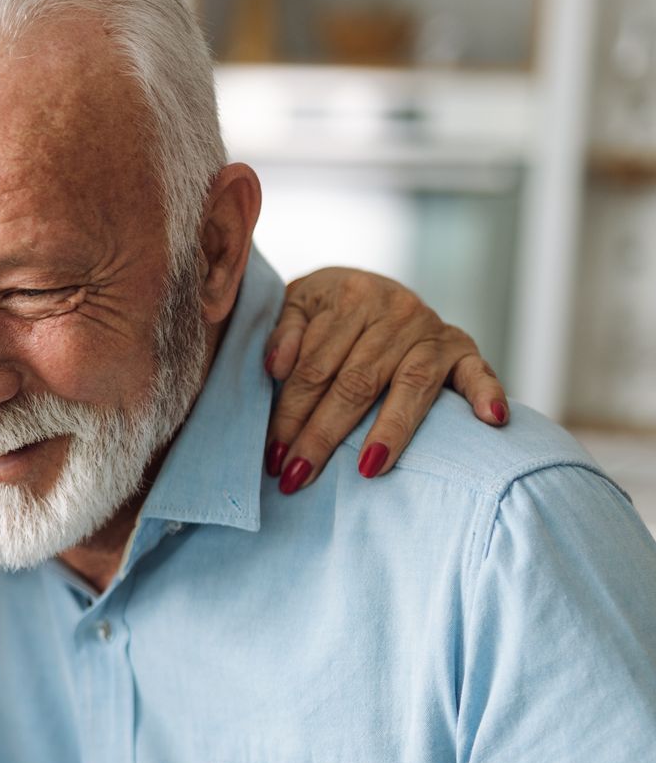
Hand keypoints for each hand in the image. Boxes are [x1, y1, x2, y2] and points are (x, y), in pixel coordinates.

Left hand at [265, 267, 508, 494]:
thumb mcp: (298, 304)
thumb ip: (285, 332)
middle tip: (298, 475)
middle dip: (324, 434)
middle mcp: (396, 312)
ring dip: (389, 431)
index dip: (290, 414)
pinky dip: (487, 393)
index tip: (273, 457)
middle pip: (356, 383)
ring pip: (409, 386)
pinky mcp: (463, 347)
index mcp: (350, 299)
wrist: (367, 286)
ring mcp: (432, 332)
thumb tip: (276, 367)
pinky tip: (490, 420)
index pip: (315, 368)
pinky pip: (479, 372)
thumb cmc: (325, 309)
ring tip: (368, 469)